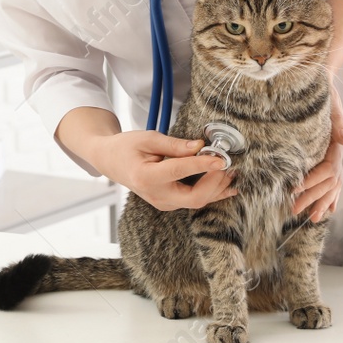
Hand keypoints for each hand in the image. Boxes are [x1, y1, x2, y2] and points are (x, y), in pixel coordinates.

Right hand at [100, 130, 239, 211]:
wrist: (110, 161)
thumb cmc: (126, 147)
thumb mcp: (148, 138)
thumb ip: (175, 145)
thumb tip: (200, 147)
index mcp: (146, 177)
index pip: (180, 171)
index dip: (203, 165)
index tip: (220, 158)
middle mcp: (155, 195)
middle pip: (194, 198)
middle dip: (215, 184)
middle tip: (227, 166)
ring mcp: (162, 202)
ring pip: (197, 202)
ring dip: (217, 188)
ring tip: (232, 172)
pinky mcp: (168, 203)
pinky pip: (194, 201)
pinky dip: (211, 193)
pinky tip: (227, 186)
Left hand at [293, 77, 342, 221]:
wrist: (326, 84)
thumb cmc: (326, 93)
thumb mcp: (333, 104)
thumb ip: (339, 122)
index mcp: (336, 145)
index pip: (326, 171)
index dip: (311, 182)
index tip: (295, 190)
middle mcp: (338, 154)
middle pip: (328, 183)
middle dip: (312, 198)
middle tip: (294, 210)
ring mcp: (336, 158)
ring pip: (332, 186)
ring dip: (322, 202)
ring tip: (311, 218)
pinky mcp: (330, 157)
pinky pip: (334, 182)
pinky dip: (332, 196)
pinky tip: (328, 209)